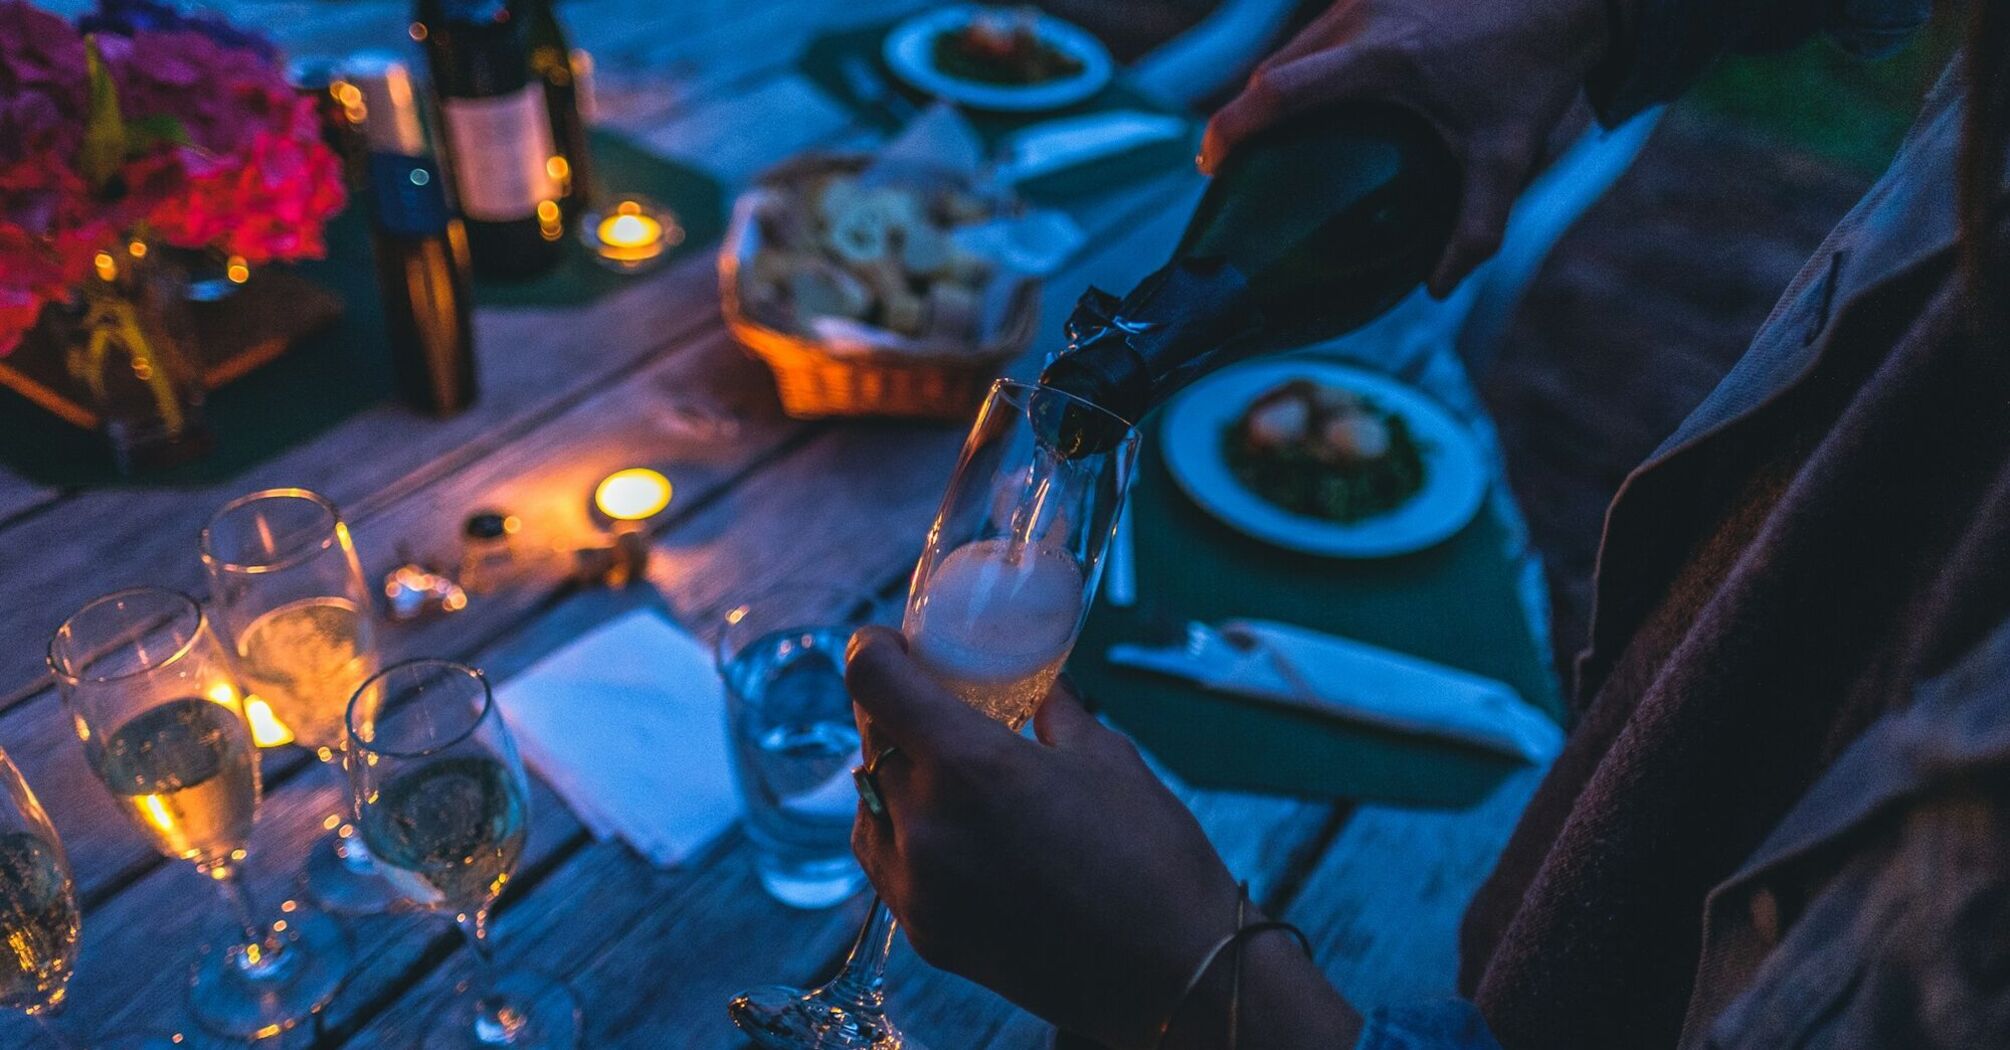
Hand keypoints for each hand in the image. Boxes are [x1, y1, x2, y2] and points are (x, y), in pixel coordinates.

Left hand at [845, 626, 1241, 1047]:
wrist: (1174, 973)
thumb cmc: (1152, 858)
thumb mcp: (1105, 756)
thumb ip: (1050, 711)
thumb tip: (1032, 683)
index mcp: (969, 765)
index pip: (872, 680)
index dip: (872, 648)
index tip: (889, 643)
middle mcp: (925, 824)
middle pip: (869, 738)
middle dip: (893, 709)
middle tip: (930, 699)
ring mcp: (918, 886)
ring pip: (868, 801)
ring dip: (894, 772)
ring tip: (946, 768)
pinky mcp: (925, 931)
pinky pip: (885, 861)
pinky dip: (903, 830)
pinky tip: (949, 824)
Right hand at [1200, 0, 1611, 295]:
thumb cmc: (1536, 70)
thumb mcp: (1508, 157)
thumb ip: (1475, 229)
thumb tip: (1437, 288)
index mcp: (1377, 59)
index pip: (1276, 93)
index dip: (1230, 128)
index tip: (1207, 162)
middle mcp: (1361, 15)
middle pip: (1276, 66)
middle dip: (1246, 112)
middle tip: (1231, 158)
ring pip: (1300, 41)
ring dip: (1280, 83)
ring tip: (1272, 129)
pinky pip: (1328, 25)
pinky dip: (1313, 59)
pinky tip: (1326, 90)